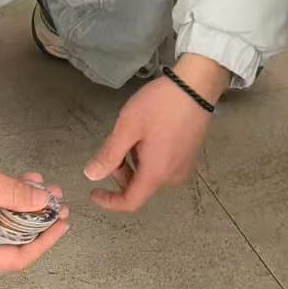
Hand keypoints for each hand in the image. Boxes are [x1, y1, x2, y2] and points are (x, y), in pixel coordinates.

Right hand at [0, 138, 68, 274]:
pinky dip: (2, 203)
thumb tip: (45, 201)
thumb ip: (16, 195)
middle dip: (34, 219)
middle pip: (9, 245)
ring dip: (20, 206)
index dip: (45, 241)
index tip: (63, 222)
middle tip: (55, 198)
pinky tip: (16, 181)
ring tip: (40, 183)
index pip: (18, 259)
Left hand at [84, 56, 228, 212]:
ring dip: (135, 162)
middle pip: (140, 187)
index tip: (93, 192)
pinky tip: (149, 134)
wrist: (196, 86)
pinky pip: (164, 166)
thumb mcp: (128, 126)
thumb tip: (91, 176)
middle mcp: (173, 177)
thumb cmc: (159, 105)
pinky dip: (150, 158)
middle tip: (115, 143)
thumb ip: (109, 154)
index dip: (110, 202)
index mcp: (156, 174)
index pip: (130, 202)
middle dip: (122, 172)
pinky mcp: (191, 155)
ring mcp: (185, 167)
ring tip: (134, 134)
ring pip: (151, 175)